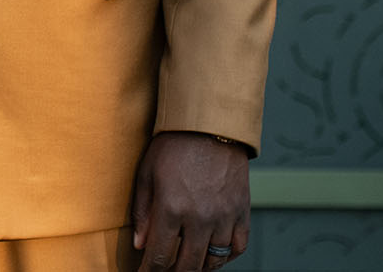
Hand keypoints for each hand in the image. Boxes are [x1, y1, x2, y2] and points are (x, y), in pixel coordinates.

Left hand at [131, 131, 250, 270]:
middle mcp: (200, 217)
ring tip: (187, 266)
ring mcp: (224, 216)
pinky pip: (238, 247)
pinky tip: (214, 257)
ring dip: (199, 268)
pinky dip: (226, 258)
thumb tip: (140, 245)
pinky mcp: (242, 212)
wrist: (209, 125)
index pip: (160, 256)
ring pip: (214, 260)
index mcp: (171, 208)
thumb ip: (142, 212)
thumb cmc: (173, 146)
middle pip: (188, 264)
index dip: (150, 271)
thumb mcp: (146, 174)